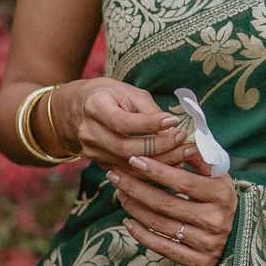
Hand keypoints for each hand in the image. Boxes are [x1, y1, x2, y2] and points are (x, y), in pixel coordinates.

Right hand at [55, 77, 195, 170]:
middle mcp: (89, 133)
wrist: (79, 108)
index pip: (122, 121)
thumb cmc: (111, 96)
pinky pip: (129, 173)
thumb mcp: (129, 93)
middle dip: (159, 146)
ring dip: (161, 161)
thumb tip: (173, 130)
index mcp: (94, 107)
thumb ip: (149, 111)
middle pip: (126, 147)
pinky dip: (153, 170)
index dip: (149, 123)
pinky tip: (172, 163)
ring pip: (129, 164)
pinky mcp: (101, 164)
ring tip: (185, 153)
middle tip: (185, 140)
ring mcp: (92, 152)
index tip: (173, 120)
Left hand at [106, 145, 238, 265]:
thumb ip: (201, 160)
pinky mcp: (198, 262)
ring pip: (160, 225)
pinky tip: (128, 222)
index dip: (157, 171)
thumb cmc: (223, 202)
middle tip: (116, 176)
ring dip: (135, 208)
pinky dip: (141, 235)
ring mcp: (206, 243)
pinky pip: (162, 247)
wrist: (241, 238)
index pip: (183, 182)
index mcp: (221, 195)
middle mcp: (214, 220)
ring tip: (121, 195)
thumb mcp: (219, 178)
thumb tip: (181, 138)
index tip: (134, 160)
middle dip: (136, 188)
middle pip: (165, 204)